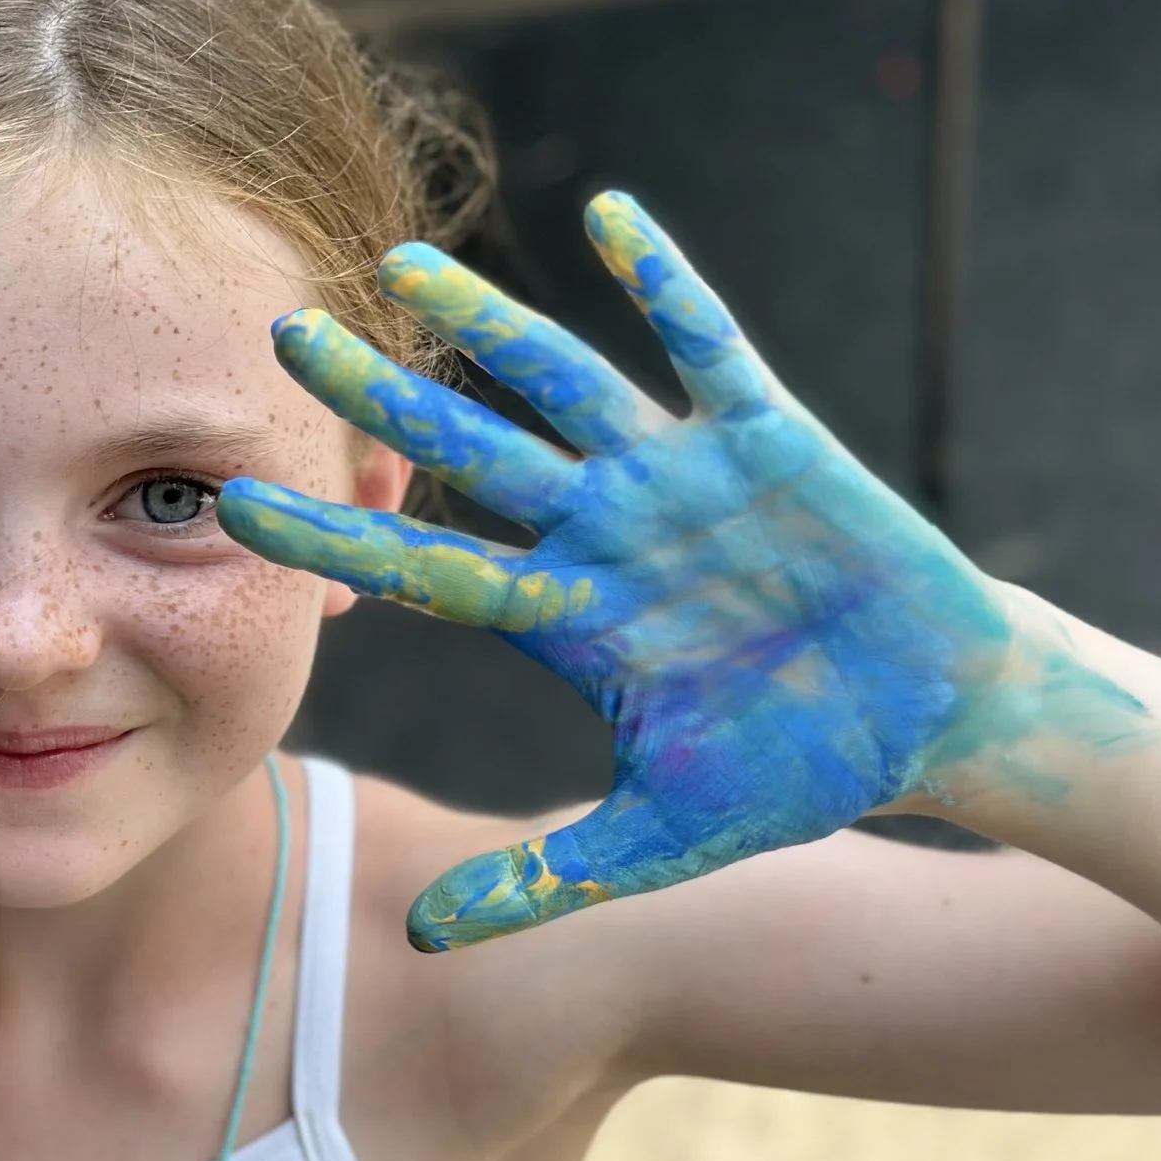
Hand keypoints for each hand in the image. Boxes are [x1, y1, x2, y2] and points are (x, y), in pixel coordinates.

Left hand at [222, 193, 1136, 950]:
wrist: (927, 725)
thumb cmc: (791, 771)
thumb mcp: (655, 840)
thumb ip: (540, 882)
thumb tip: (419, 942)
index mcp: (566, 618)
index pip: (424, 568)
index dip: (334, 539)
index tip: (232, 507)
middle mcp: (602, 534)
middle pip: (467, 453)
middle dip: (379, 400)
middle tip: (277, 337)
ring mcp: (679, 481)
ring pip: (563, 385)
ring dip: (490, 324)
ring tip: (401, 263)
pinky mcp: (770, 442)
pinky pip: (710, 349)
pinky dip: (666, 284)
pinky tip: (608, 218)